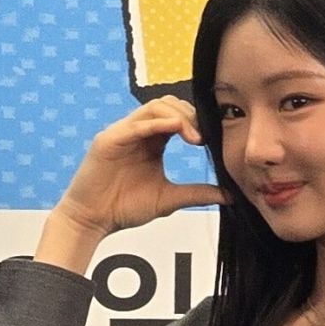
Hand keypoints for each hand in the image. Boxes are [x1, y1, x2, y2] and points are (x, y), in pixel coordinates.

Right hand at [55, 96, 221, 239]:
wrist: (94, 220)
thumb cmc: (125, 208)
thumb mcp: (170, 199)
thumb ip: (198, 193)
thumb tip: (230, 195)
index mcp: (153, 141)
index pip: (179, 117)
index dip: (198, 122)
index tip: (214, 140)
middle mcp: (139, 131)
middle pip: (169, 104)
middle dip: (191, 116)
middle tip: (205, 138)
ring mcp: (123, 132)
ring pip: (154, 107)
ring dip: (178, 117)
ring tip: (194, 138)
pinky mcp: (109, 139)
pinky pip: (135, 124)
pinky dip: (156, 123)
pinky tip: (174, 130)